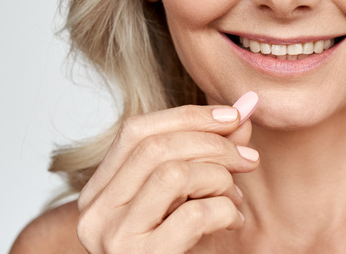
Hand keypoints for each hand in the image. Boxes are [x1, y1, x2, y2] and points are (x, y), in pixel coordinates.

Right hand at [75, 92, 259, 252]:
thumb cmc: (177, 250)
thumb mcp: (187, 197)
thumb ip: (209, 152)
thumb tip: (246, 106)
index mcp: (99, 192)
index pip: (136, 130)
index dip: (188, 116)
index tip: (233, 117)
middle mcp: (96, 213)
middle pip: (156, 147)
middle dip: (213, 144)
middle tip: (249, 160)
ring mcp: (114, 238)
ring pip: (173, 174)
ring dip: (220, 179)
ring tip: (236, 198)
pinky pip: (193, 214)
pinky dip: (225, 210)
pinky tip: (234, 221)